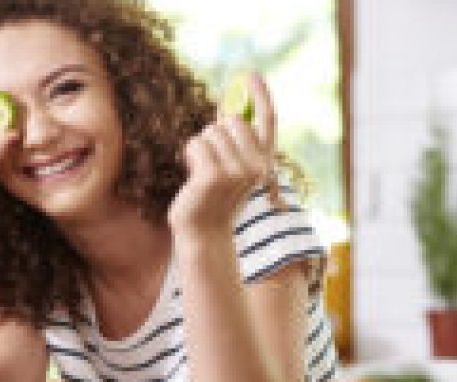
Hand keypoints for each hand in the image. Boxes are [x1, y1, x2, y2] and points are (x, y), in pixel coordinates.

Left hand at [168, 73, 278, 236]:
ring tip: (201, 172)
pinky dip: (189, 155)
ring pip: (211, 132)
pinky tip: (192, 176)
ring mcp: (238, 171)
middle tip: (209, 160)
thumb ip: (233, 141)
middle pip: (232, 121)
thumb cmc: (212, 197)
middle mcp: (257, 166)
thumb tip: (227, 108)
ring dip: (200, 147)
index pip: (268, 121)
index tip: (250, 73)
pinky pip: (196, 144)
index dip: (261, 95)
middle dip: (214, 133)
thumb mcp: (229, 166)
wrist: (203, 232)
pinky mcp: (215, 175)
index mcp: (264, 162)